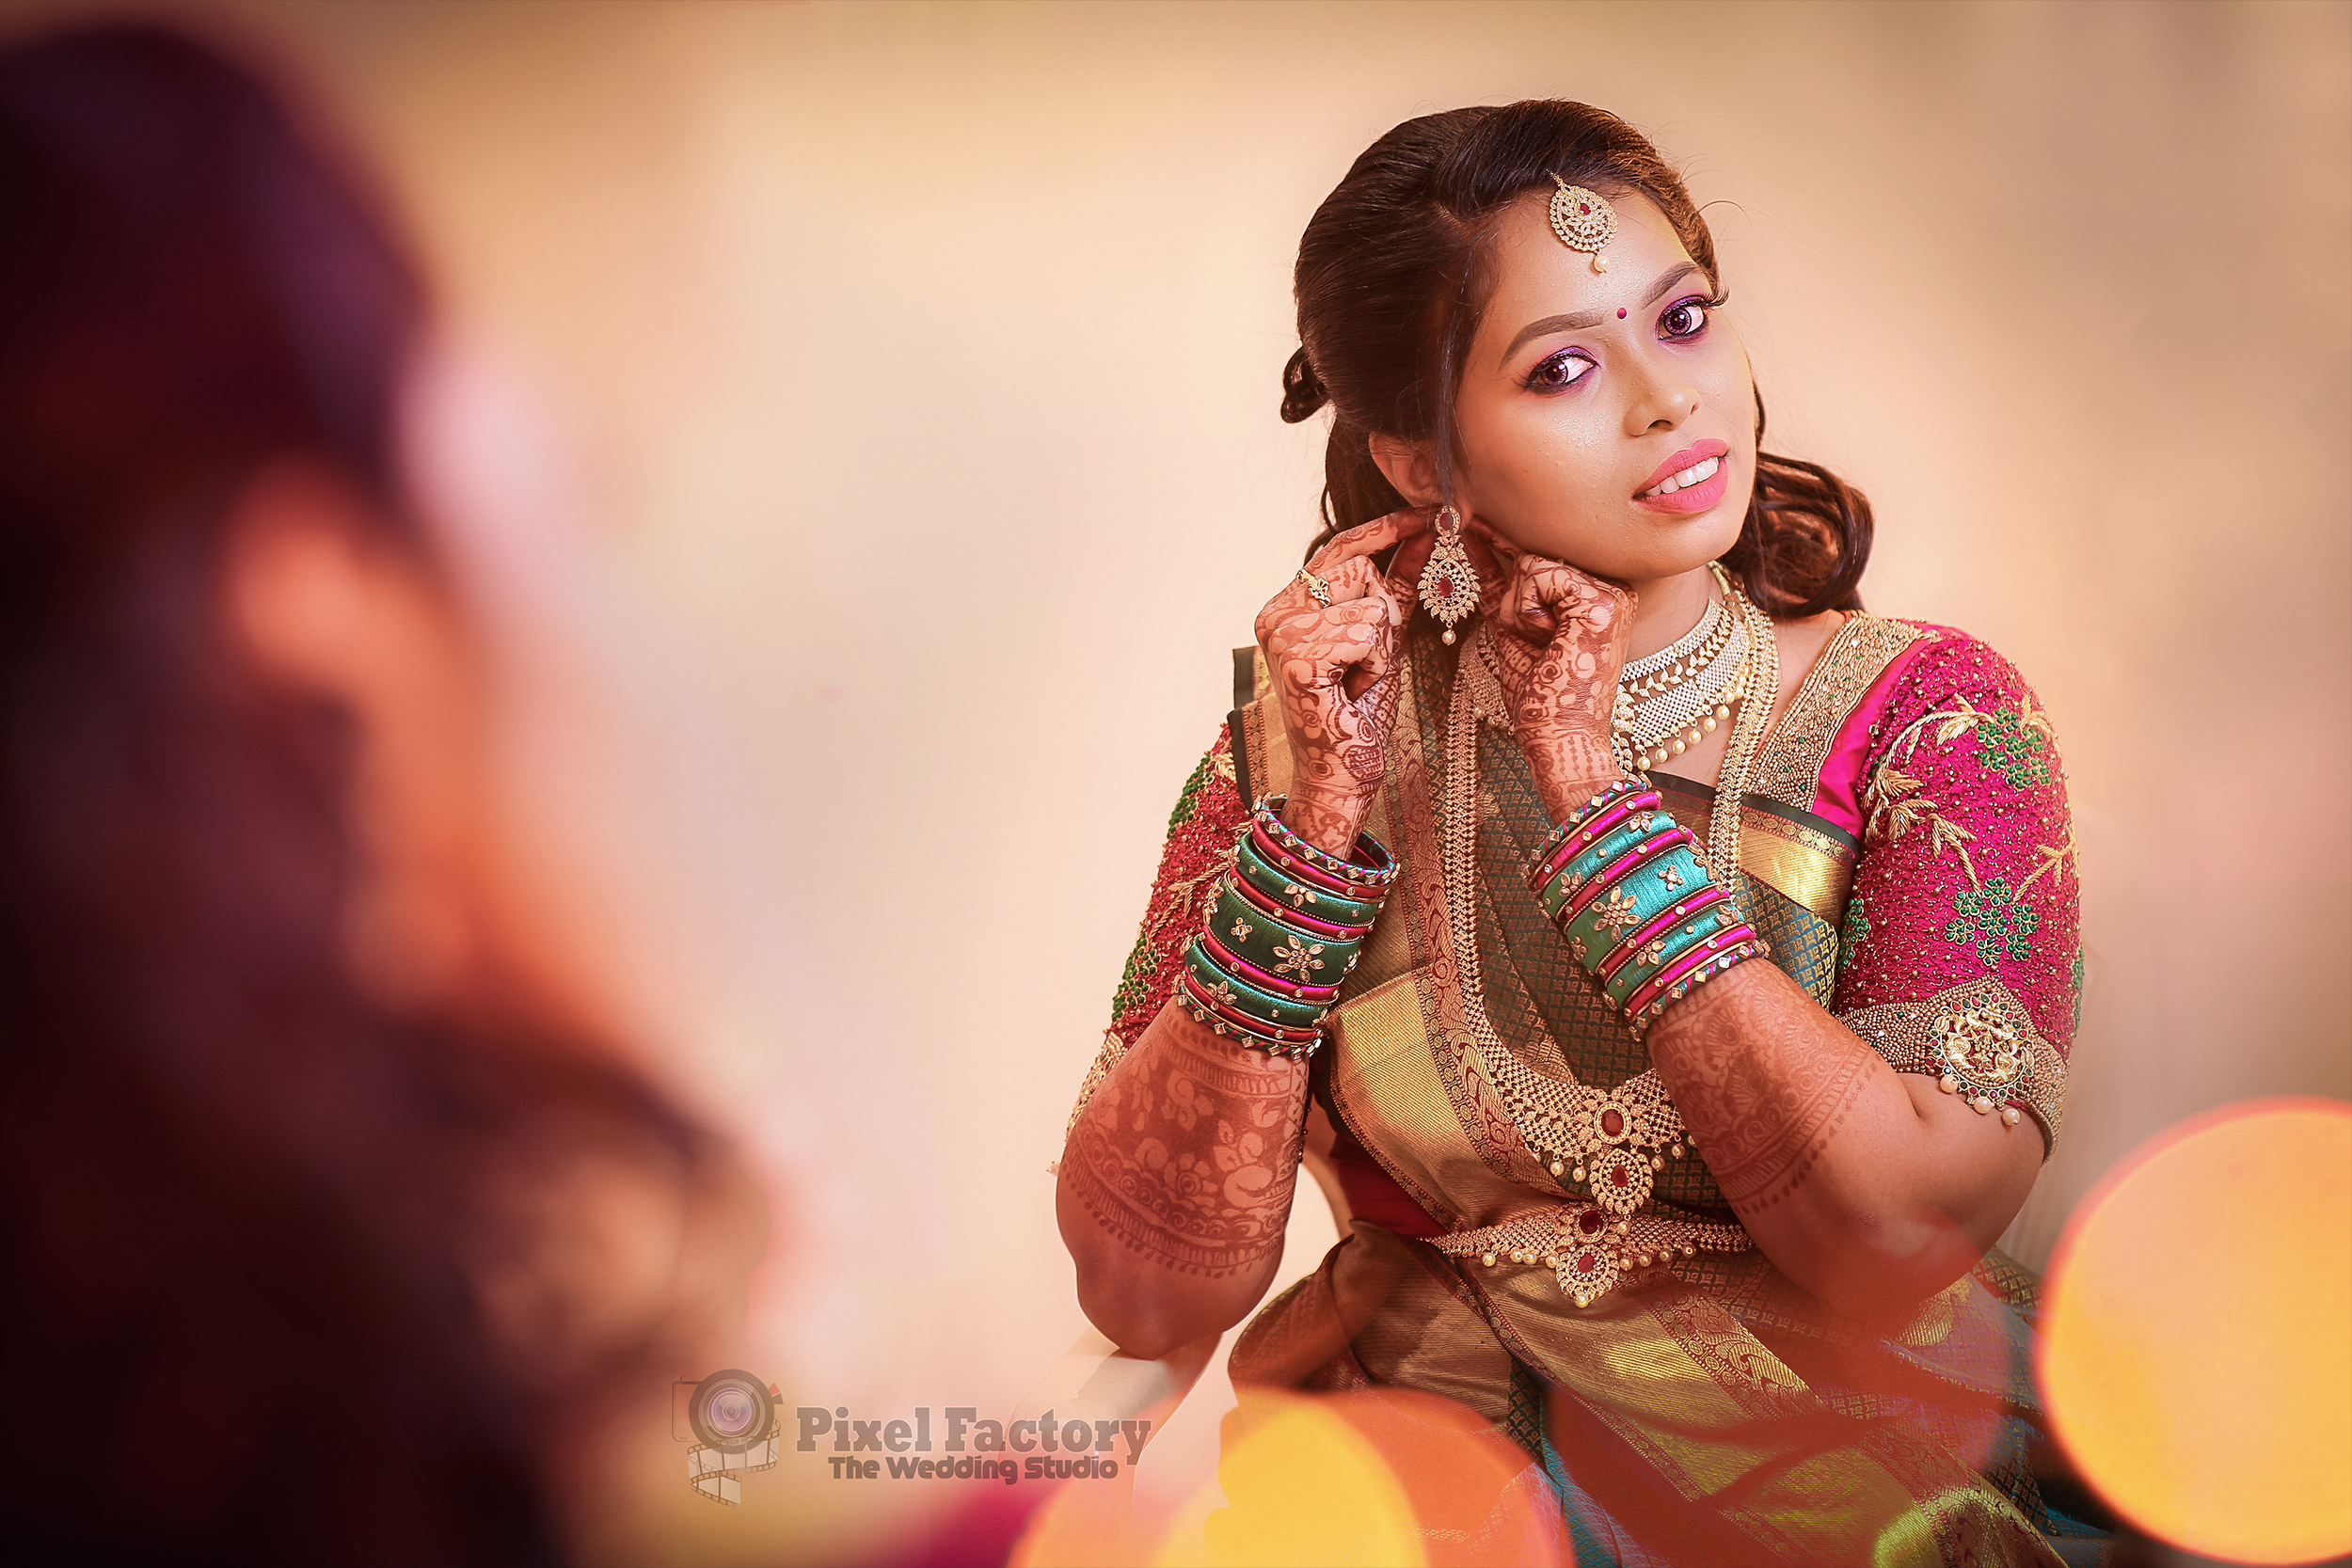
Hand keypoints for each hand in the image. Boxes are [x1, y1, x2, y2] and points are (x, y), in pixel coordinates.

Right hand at [1251, 509, 1427, 853]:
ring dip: (1381, 643)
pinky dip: (1376, 662)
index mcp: (1287, 605)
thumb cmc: (1357, 711)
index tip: (1427, 513)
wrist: (1341, 770)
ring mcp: (1281, 631)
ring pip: (1368, 599)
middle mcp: (1275, 612)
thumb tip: (1423, 535)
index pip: (1339, 548)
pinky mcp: (1296, 654)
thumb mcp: (1381, 639)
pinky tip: (1353, 689)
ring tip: (1358, 679)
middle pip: (1359, 566)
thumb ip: (1394, 589)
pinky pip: (1367, 629)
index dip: (1384, 529)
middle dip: (1383, 610)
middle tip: (1367, 660)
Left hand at [1469, 520, 1634, 820]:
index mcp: (1598, 594)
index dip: (1503, 548)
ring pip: (1532, 562)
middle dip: (1514, 600)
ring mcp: (1613, 591)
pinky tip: (1549, 639)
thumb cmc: (1539, 694)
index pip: (1541, 558)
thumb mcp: (1512, 628)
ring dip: (1519, 609)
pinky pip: (1538, 573)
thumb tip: (1469, 538)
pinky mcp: (1601, 601)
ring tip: (1544, 644)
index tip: (1469, 522)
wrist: (1558, 736)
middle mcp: (1613, 587)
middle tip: (1537, 641)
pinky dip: (1527, 610)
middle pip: (1532, 557)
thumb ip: (1499, 585)